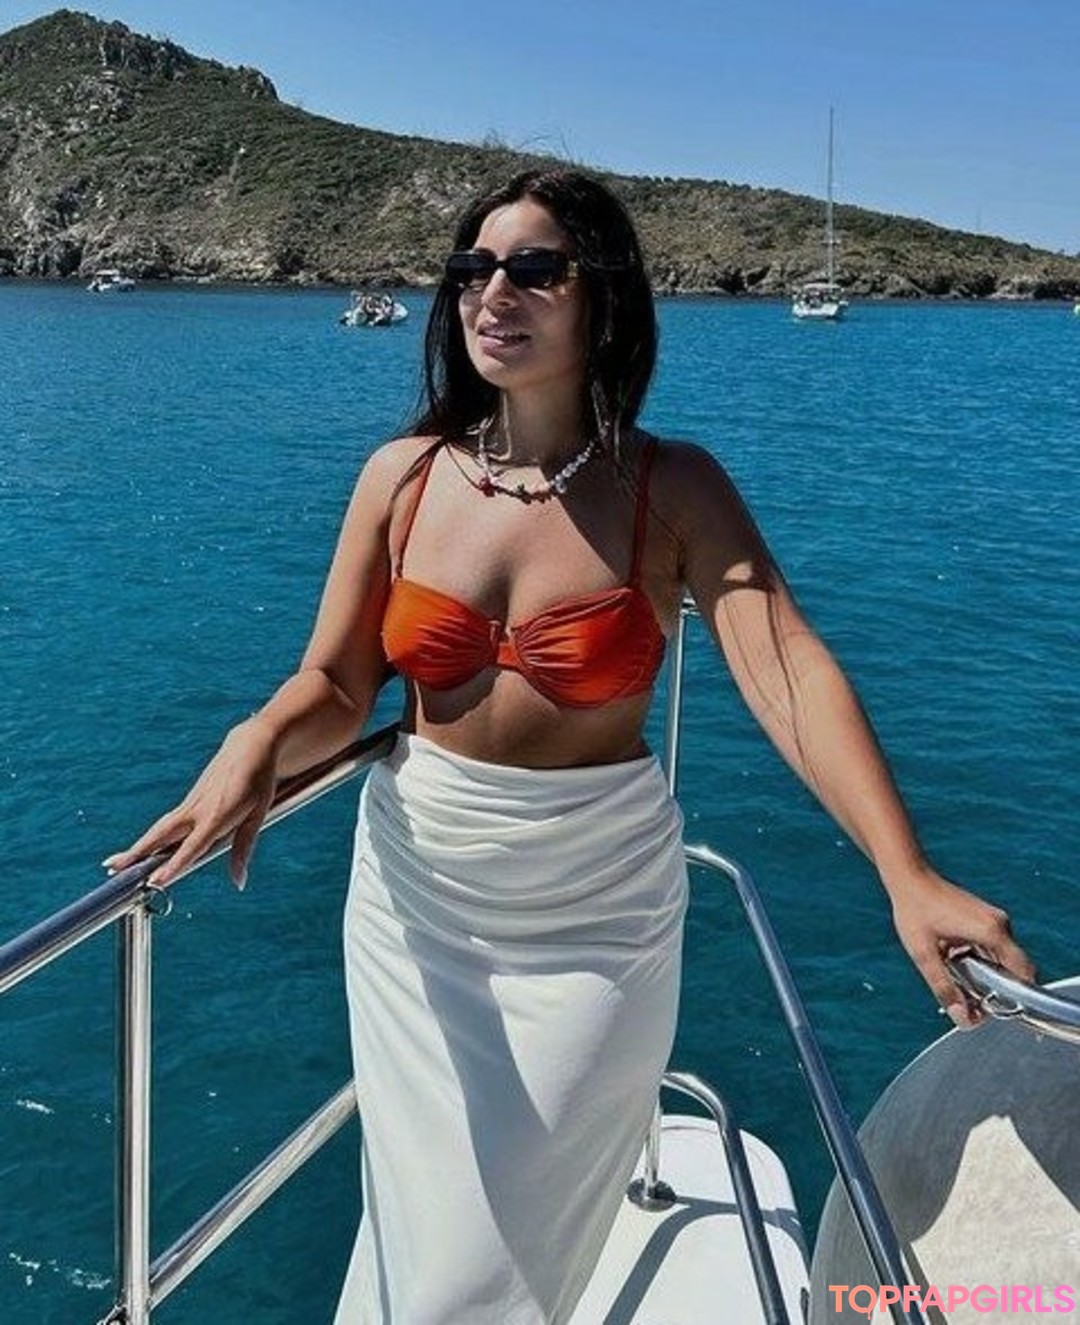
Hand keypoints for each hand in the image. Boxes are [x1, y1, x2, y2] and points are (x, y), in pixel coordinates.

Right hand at [102, 718, 279, 889]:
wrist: (251, 746)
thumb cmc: (259, 781)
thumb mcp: (258, 815)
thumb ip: (243, 848)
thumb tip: (239, 883)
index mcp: (217, 815)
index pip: (192, 846)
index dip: (174, 865)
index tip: (155, 881)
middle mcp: (198, 809)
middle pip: (162, 834)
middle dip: (137, 853)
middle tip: (112, 869)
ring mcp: (190, 803)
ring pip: (159, 828)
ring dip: (137, 846)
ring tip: (115, 863)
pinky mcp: (189, 800)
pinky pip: (167, 822)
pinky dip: (151, 837)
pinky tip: (141, 850)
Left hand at [888, 865, 1035, 1028]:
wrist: (909, 878)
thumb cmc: (914, 910)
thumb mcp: (924, 954)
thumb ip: (944, 988)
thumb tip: (964, 1020)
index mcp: (992, 931)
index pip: (1023, 973)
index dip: (1014, 997)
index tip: (991, 1007)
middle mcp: (1000, 924)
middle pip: (1015, 969)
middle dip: (998, 989)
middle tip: (970, 998)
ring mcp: (995, 920)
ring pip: (1004, 960)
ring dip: (988, 975)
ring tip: (956, 975)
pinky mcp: (987, 919)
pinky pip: (995, 948)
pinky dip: (982, 961)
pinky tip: (955, 960)